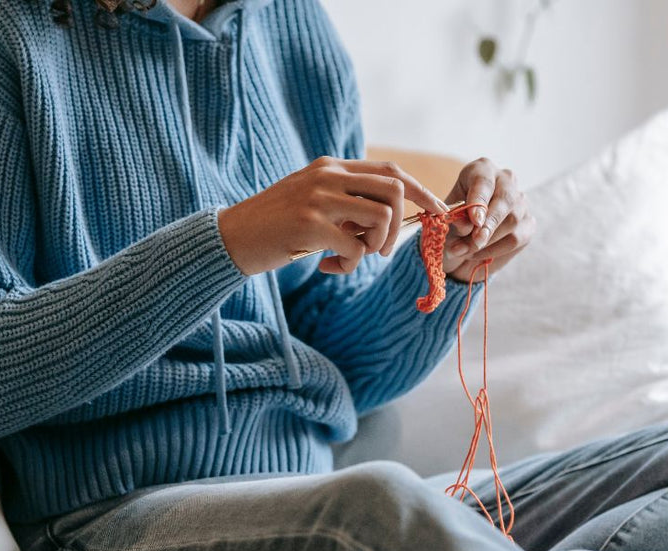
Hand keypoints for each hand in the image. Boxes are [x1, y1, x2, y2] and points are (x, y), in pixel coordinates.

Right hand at [217, 156, 445, 275]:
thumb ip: (344, 202)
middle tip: (381, 251)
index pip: (390, 171)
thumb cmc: (272, 226)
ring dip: (375, 247)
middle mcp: (326, 176)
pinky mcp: (309, 225)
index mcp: (329, 167)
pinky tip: (327, 267)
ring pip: (381, 217)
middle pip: (394, 189)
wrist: (229, 237)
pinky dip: (349, 264)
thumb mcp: (310, 202)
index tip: (437, 212)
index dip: (421, 191)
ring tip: (349, 259)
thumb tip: (387, 219)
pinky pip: (356, 247)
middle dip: (399, 225)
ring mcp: (318, 198)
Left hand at [441, 158, 534, 281]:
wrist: (462, 243)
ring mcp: (521, 201)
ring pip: (511, 221)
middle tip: (475, 241)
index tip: (474, 219)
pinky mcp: (529, 223)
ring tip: (462, 251)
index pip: (484, 180)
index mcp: (482, 169)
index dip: (479, 200)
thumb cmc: (452, 222)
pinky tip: (476, 254)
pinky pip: (516, 238)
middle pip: (505, 199)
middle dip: (489, 223)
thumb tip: (467, 224)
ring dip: (486, 241)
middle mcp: (505, 180)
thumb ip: (456, 219)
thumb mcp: (447, 219)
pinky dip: (494, 249)